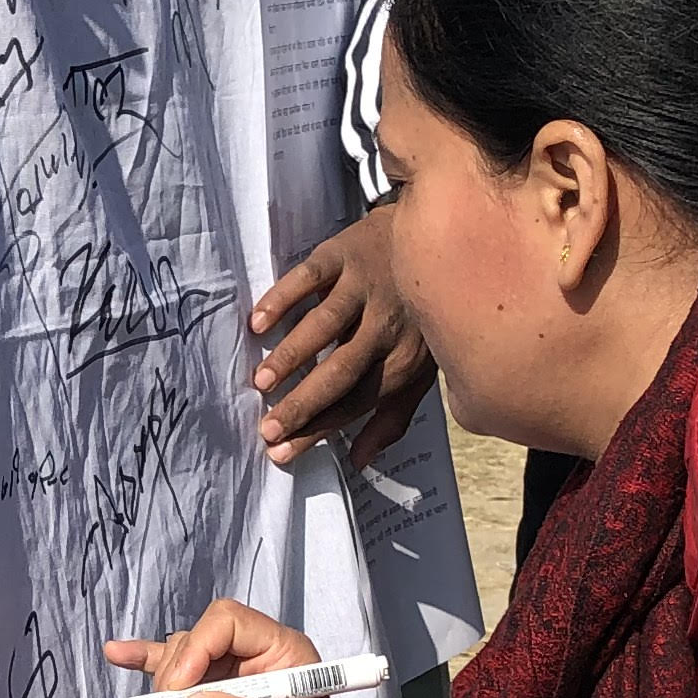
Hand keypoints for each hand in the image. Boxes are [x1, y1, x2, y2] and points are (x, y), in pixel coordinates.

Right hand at [102, 601, 349, 697]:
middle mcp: (257, 657)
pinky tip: (118, 654)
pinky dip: (147, 666)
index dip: (196, 649)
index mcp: (283, 654)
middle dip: (175, 674)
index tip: (179, 692)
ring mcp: (233, 677)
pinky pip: (175, 674)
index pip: (228, 623)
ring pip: (182, 658)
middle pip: (198, 639)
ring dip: (162, 689)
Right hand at [249, 207, 438, 469]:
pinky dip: (283, 299)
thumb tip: (359, 461)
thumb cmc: (420, 316)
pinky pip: (310, 277)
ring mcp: (367, 286)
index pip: (357, 401)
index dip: (319, 428)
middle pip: (341, 372)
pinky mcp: (346, 253)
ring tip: (261, 383)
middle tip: (267, 429)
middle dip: (303, 404)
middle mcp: (388, 325)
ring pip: (325, 326)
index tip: (282, 450)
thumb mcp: (419, 369)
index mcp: (405, 359)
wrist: (438, 236)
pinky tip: (259, 323)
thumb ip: (391, 417)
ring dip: (292, 356)